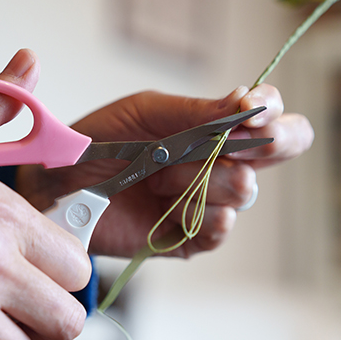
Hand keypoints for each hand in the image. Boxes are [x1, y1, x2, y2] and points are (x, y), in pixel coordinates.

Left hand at [16, 63, 313, 257]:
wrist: (59, 184)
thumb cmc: (100, 141)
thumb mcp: (146, 113)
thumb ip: (197, 111)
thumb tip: (247, 101)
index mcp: (215, 125)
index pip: (270, 114)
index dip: (272, 110)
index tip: (253, 109)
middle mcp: (222, 161)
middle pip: (281, 150)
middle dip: (266, 144)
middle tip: (232, 145)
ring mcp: (210, 200)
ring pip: (244, 188)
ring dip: (199, 178)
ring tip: (156, 177)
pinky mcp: (193, 237)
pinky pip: (220, 227)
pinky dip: (195, 213)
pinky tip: (167, 205)